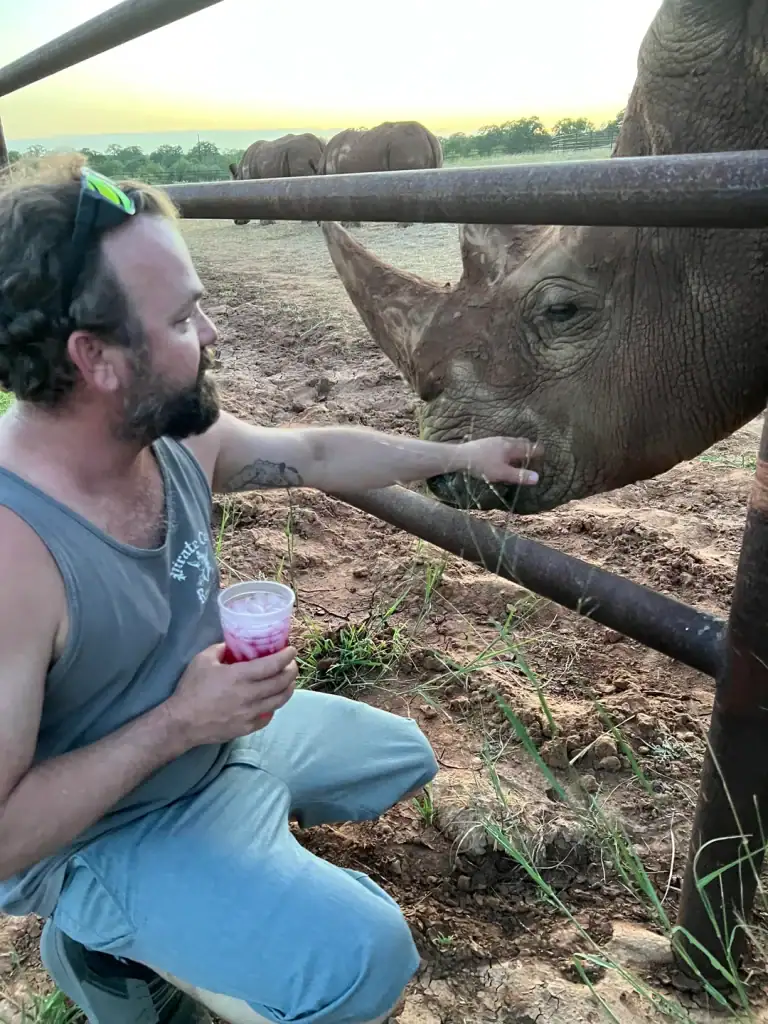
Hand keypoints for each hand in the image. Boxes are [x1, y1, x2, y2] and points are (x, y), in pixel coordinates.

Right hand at [164, 643, 297, 748]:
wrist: (182, 723)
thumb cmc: (191, 689)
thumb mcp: (203, 660)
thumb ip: (221, 649)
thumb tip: (233, 644)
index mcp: (240, 676)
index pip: (273, 665)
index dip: (286, 656)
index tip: (291, 650)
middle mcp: (249, 695)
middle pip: (281, 683)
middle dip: (292, 671)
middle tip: (292, 664)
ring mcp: (250, 714)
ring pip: (279, 701)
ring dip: (288, 689)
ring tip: (289, 681)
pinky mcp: (247, 727)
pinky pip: (268, 716)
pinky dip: (274, 706)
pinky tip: (273, 700)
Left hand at [461, 437, 542, 485]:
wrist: (460, 456)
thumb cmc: (482, 466)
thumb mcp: (502, 473)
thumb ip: (519, 475)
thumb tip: (537, 478)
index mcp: (511, 447)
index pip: (529, 448)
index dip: (538, 451)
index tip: (544, 453)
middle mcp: (505, 441)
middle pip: (521, 442)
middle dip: (529, 447)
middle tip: (534, 452)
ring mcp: (495, 440)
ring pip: (511, 441)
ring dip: (518, 446)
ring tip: (520, 452)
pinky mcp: (486, 442)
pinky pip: (502, 442)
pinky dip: (508, 447)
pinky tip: (502, 453)